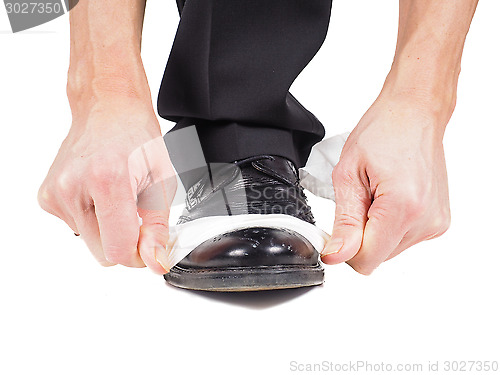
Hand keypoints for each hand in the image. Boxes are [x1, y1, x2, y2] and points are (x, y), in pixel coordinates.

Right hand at [38, 99, 175, 273]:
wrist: (108, 109)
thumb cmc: (137, 138)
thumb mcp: (162, 182)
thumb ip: (157, 228)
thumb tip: (155, 262)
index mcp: (107, 180)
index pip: (118, 250)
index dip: (139, 254)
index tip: (149, 241)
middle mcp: (74, 188)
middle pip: (102, 253)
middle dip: (124, 241)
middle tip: (135, 211)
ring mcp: (56, 193)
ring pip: (90, 242)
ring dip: (108, 227)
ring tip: (116, 194)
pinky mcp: (47, 197)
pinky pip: (77, 228)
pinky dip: (93, 218)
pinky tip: (98, 192)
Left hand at [321, 95, 450, 274]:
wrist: (414, 113)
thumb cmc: (383, 132)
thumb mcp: (348, 175)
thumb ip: (344, 222)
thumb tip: (336, 256)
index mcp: (403, 208)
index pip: (366, 261)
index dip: (345, 247)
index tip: (340, 224)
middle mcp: (425, 221)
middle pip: (377, 257)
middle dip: (360, 234)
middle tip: (361, 198)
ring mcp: (435, 223)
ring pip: (388, 249)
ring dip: (375, 228)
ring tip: (377, 193)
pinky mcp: (438, 222)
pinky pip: (402, 238)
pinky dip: (389, 224)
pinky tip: (390, 197)